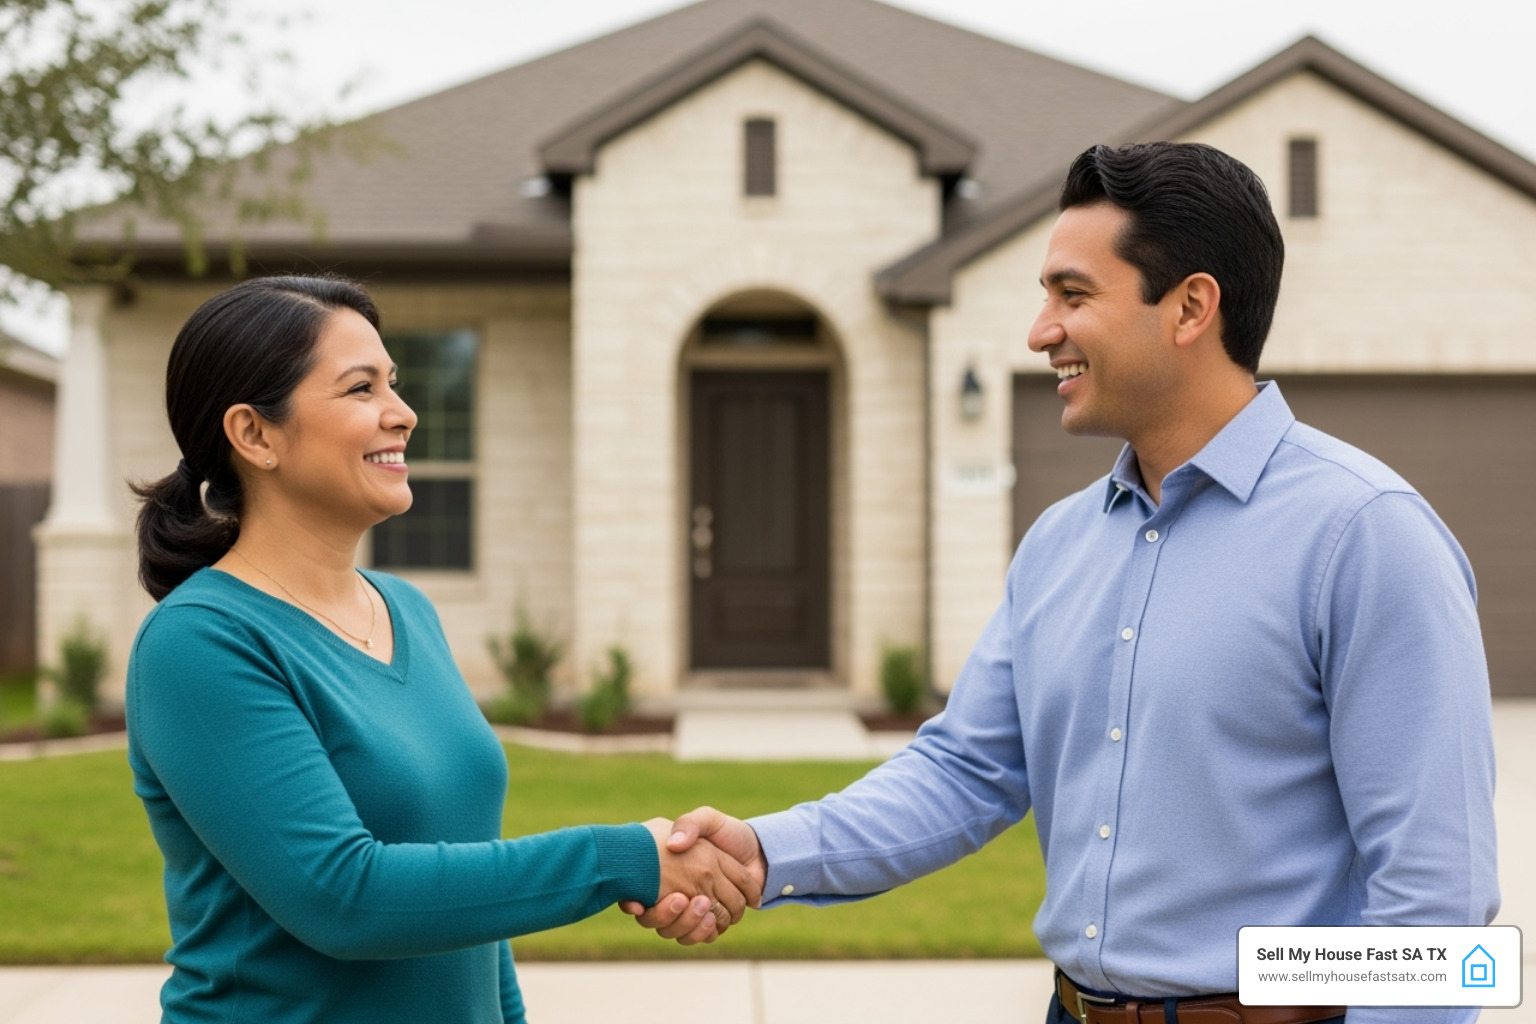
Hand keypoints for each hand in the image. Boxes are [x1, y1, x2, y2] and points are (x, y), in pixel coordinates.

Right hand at [625, 807, 766, 943]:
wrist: (759, 848)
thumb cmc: (730, 833)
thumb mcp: (707, 820)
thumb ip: (690, 825)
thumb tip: (674, 845)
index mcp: (673, 872)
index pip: (648, 894)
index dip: (644, 901)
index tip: (645, 898)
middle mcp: (682, 892)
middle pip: (665, 918)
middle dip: (672, 913)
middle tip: (682, 898)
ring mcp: (696, 909)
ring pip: (682, 930)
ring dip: (690, 923)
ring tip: (702, 904)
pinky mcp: (711, 920)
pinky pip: (701, 936)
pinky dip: (704, 932)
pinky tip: (711, 919)